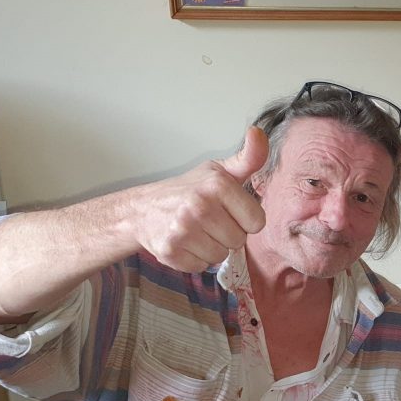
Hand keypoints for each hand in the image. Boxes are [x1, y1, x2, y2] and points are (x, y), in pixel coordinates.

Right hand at [129, 126, 268, 272]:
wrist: (143, 210)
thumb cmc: (188, 191)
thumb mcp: (220, 171)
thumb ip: (249, 158)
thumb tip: (258, 133)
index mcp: (218, 185)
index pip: (257, 222)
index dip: (245, 219)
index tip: (229, 211)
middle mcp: (200, 206)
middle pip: (239, 241)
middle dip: (227, 234)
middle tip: (209, 221)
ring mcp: (183, 230)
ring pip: (220, 256)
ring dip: (211, 248)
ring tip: (196, 231)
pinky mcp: (170, 251)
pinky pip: (201, 267)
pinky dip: (194, 259)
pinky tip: (184, 242)